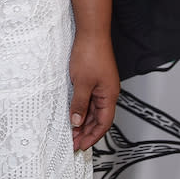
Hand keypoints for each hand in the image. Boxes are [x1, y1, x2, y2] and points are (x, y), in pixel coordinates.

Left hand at [68, 35, 118, 150]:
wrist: (91, 33)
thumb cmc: (90, 54)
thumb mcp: (81, 83)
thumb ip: (79, 103)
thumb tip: (76, 121)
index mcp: (109, 95)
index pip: (103, 123)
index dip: (93, 136)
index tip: (81, 145)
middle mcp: (107, 92)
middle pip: (98, 118)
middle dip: (86, 132)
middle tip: (73, 142)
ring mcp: (101, 86)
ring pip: (93, 110)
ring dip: (82, 121)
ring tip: (70, 131)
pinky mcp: (94, 79)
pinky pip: (88, 99)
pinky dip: (81, 108)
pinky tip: (72, 112)